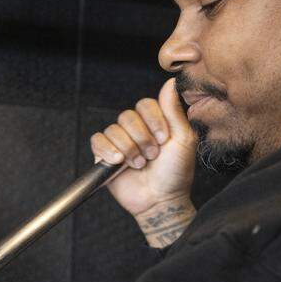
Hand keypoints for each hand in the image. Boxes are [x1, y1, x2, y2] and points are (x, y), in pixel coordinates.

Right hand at [90, 78, 197, 247]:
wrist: (161, 200)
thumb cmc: (176, 172)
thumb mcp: (183, 139)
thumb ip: (174, 110)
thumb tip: (171, 81)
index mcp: (153, 122)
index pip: (144, 104)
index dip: (153, 120)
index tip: (163, 139)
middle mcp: (134, 130)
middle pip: (126, 116)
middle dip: (141, 138)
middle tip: (152, 155)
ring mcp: (118, 142)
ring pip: (112, 130)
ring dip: (128, 149)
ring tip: (139, 164)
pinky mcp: (103, 156)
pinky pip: (97, 141)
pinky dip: (108, 150)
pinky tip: (119, 162)